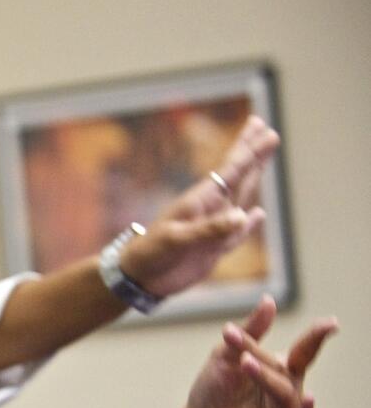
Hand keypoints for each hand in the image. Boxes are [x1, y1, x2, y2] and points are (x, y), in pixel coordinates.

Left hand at [120, 115, 279, 297]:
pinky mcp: (214, 249)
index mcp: (200, 201)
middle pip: (239, 177)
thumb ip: (209, 229)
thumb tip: (244, 216)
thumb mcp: (176, 239)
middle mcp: (211, 210)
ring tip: (264, 160)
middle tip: (268, 131)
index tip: (263, 129)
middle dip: (254, 154)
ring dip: (254, 178)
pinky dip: (250, 225)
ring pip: (242, 198)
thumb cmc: (150, 252)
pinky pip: (238, 234)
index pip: (231, 170)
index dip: (249, 151)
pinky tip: (258, 214)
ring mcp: (214, 228)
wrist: (139, 278)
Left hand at [182, 296, 336, 407]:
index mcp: (280, 371)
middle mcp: (288, 392)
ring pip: (287, 395)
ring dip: (268, 379)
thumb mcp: (225, 357)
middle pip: (288, 371)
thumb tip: (269, 300)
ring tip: (246, 364)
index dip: (317, 337)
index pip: (304, 351)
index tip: (331, 324)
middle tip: (241, 354)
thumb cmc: (211, 393)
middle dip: (264, 362)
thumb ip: (249, 333)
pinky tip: (306, 399)